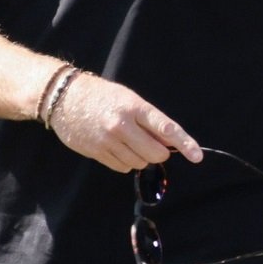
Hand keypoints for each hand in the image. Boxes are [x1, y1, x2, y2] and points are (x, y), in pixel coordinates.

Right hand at [47, 72, 201, 171]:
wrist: (65, 98)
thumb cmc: (103, 96)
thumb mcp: (129, 99)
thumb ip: (149, 120)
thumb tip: (169, 142)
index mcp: (135, 107)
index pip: (166, 127)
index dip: (184, 143)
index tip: (197, 156)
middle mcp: (122, 124)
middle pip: (155, 153)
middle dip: (160, 153)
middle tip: (155, 144)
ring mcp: (108, 140)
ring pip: (139, 163)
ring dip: (141, 157)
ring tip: (130, 141)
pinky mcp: (96, 152)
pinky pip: (123, 167)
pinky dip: (127, 162)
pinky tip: (118, 147)